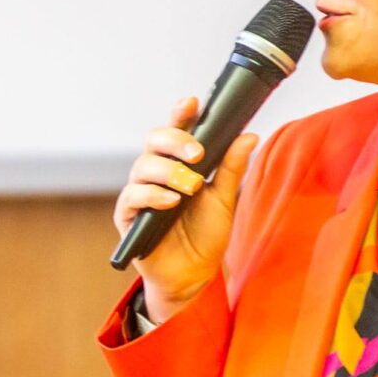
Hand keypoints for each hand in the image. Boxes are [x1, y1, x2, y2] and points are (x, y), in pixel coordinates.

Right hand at [112, 96, 258, 323]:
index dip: (181, 113)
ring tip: (191, 186)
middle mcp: (156, 173)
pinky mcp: (128, 216)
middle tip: (197, 153)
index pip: (176, 129)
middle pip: (153, 140)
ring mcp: (140, 192)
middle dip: (175, 140)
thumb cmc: (205, 234)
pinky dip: (152, 195)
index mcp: (178, 163)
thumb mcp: (225, 199)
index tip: (192, 102)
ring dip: (169, 171)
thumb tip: (248, 135)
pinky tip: (171, 201)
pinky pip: (133, 196)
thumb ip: (231, 168)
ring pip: (143, 165)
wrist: (193, 274)